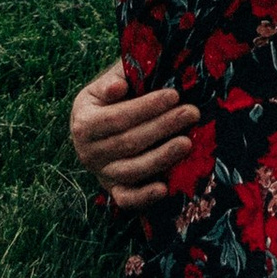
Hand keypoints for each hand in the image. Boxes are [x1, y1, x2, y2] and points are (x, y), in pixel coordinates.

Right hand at [70, 55, 199, 204]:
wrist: (97, 127)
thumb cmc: (110, 99)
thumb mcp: (106, 84)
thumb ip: (115, 79)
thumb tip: (119, 87)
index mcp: (84, 123)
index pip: (117, 117)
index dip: (146, 107)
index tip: (174, 95)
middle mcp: (88, 152)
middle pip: (128, 142)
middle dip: (162, 127)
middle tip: (192, 113)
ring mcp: (101, 173)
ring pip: (131, 170)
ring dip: (161, 158)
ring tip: (187, 143)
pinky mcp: (114, 190)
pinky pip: (126, 198)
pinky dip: (144, 197)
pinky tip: (164, 189)